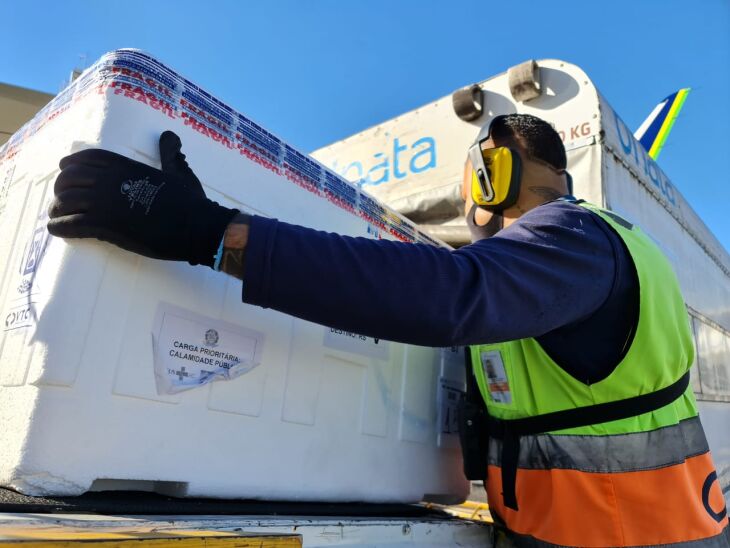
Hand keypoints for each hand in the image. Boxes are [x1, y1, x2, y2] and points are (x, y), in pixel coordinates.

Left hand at [48, 131, 238, 266]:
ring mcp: (105, 203)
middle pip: (69, 178)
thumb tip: (170, 136)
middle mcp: (110, 181)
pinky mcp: (106, 227)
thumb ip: (169, 153)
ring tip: (58, 216)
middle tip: (64, 199)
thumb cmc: (191, 201)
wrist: (197, 226)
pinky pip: (70, 224)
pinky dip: (59, 226)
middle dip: (62, 188)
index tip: (64, 169)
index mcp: (125, 166)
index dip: (71, 164)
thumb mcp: (179, 171)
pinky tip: (57, 229)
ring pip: (65, 201)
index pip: (87, 158)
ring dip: (58, 209)